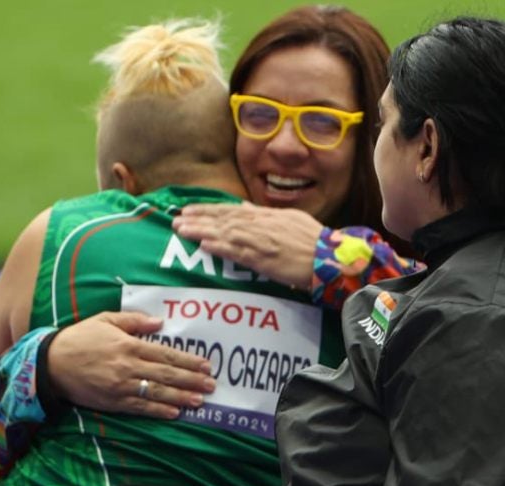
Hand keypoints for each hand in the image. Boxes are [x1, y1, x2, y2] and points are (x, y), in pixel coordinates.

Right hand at [47, 311, 215, 418]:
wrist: (51, 364)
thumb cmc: (80, 338)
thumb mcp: (105, 320)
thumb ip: (134, 321)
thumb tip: (160, 322)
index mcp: (128, 345)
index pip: (166, 354)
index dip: (188, 361)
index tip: (205, 365)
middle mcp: (128, 366)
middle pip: (166, 375)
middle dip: (191, 380)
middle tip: (211, 385)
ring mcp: (120, 387)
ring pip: (157, 393)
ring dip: (180, 397)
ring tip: (199, 401)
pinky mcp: (112, 402)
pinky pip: (140, 408)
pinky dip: (158, 410)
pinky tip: (174, 412)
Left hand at [172, 202, 322, 290]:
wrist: (328, 258)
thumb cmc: (313, 240)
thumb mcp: (290, 219)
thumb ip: (265, 214)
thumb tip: (244, 207)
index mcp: (267, 216)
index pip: (231, 210)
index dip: (208, 209)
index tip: (188, 209)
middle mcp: (261, 226)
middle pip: (223, 220)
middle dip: (198, 219)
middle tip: (175, 219)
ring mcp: (262, 242)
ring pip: (226, 233)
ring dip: (202, 231)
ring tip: (181, 230)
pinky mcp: (265, 260)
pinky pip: (238, 252)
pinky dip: (221, 247)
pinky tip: (204, 244)